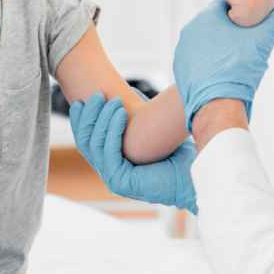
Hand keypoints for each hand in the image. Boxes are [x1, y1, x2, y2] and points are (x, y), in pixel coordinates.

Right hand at [69, 92, 197, 213]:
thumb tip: (125, 91)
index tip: (81, 100)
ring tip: (115, 101)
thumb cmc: (175, 151)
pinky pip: (110, 152)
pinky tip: (122, 113)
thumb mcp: (148, 127)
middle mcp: (108, 170)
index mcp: (111, 160)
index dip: (80, 119)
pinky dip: (114, 130)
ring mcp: (112, 178)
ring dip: (103, 119)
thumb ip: (134, 115)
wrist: (193, 172)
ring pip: (95, 145)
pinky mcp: (120, 182)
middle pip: (85, 141)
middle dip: (89, 116)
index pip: (85, 140)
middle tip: (97, 95)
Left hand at [173, 0, 273, 130]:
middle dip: (230, 30)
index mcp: (206, 18)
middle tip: (245, 42)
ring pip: (206, 41)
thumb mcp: (262, 42)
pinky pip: (196, 58)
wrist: (217, 105)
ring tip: (234, 59)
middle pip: (214, 23)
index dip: (240, 10)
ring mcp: (182, 50)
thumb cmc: (239, 71)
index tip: (250, 21)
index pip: (225, 4)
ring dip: (219, 46)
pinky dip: (208, 62)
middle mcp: (189, 31)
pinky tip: (221, 71)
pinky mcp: (180, 68)